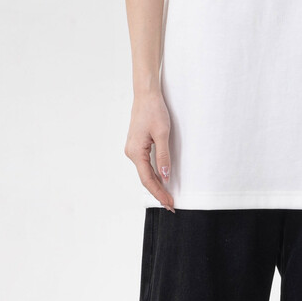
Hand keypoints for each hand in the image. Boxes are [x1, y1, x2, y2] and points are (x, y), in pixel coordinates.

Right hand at [126, 89, 174, 209]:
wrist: (146, 95)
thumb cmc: (153, 110)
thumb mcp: (162, 133)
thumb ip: (163, 156)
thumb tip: (165, 176)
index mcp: (136, 152)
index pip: (148, 179)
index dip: (159, 193)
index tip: (169, 203)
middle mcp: (131, 153)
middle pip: (145, 179)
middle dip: (158, 192)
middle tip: (170, 205)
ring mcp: (133, 149)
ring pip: (144, 172)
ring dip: (156, 185)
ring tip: (167, 196)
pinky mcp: (137, 145)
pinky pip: (144, 165)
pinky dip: (153, 175)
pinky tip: (161, 180)